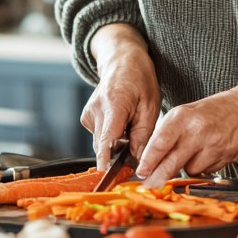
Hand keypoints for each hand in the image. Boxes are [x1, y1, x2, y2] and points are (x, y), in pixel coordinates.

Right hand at [84, 24, 160, 168]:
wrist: (122, 60)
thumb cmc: (140, 78)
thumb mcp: (150, 105)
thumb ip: (144, 135)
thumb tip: (138, 160)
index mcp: (114, 103)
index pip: (106, 139)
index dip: (106, 161)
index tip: (107, 177)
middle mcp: (96, 109)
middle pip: (104, 145)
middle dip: (120, 152)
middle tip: (137, 144)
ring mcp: (88, 113)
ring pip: (102, 143)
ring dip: (116, 143)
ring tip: (130, 125)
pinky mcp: (86, 117)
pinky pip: (99, 136)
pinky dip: (111, 136)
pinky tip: (121, 122)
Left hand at [136, 89, 237, 187]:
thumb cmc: (212, 111)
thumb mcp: (184, 113)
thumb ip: (167, 134)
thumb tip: (150, 159)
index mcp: (182, 118)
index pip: (160, 143)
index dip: (148, 161)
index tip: (141, 171)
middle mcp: (197, 131)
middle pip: (172, 162)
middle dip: (158, 177)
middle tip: (150, 184)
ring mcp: (213, 145)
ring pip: (189, 170)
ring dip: (187, 166)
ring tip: (196, 150)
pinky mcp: (225, 156)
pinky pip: (206, 171)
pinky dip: (203, 166)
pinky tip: (209, 152)